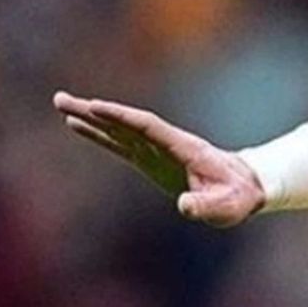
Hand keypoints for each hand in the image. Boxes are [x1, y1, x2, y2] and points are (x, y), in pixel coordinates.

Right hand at [53, 91, 265, 227]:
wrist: (246, 186)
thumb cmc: (237, 197)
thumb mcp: (227, 206)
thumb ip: (206, 206)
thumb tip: (184, 205)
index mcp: (182, 147)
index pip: (147, 126)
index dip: (121, 117)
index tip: (95, 106)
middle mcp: (166, 143)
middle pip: (126, 122)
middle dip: (95, 111)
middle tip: (61, 99)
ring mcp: (156, 150)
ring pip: (119, 129)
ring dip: (91, 118)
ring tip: (62, 105)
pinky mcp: (150, 159)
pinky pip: (120, 143)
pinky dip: (100, 134)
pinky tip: (79, 126)